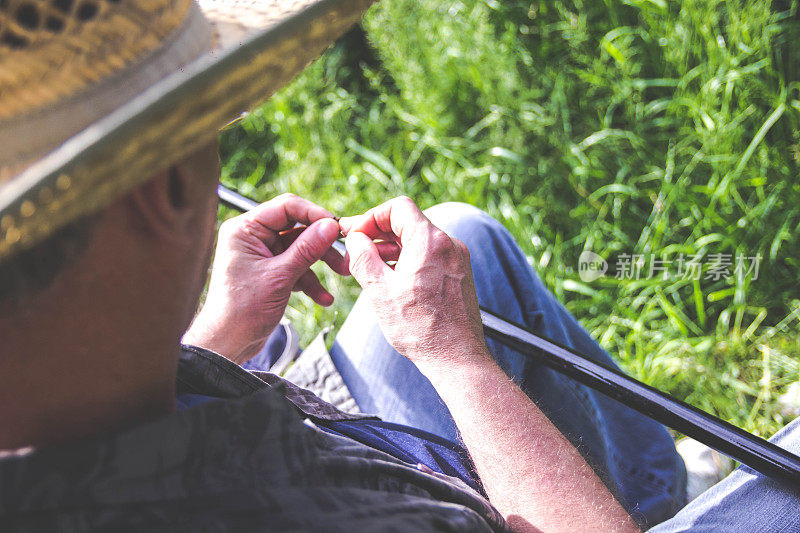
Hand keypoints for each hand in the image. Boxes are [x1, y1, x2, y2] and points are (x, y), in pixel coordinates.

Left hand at [183, 193, 347, 363]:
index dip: (314, 214)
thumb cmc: (242, 310)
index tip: (337, 226)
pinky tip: (323, 298)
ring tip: (342, 273)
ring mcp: (262, 255)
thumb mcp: (280, 276)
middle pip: (297, 228)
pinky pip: (296, 268)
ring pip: (300, 249)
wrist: (228, 343)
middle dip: (321, 243)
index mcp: (245, 229)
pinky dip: (311, 281)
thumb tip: (330, 226)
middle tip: (344, 252)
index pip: (286, 207)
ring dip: (320, 263)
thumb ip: (306, 249)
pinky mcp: (270, 272)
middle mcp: (252, 237)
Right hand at [339, 197, 489, 372]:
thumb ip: (363, 258)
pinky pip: (429, 255)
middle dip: (378, 235)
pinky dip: (408, 260)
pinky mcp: (459, 273)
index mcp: (430, 241)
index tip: (356, 234)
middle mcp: (448, 244)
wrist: (456, 358)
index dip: (371, 217)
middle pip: (408, 222)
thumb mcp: (380, 292)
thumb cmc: (421, 329)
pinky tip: (392, 281)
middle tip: (356, 252)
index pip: (398, 207)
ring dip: (392, 249)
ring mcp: (457, 258)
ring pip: (418, 240)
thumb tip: (355, 239)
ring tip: (370, 270)